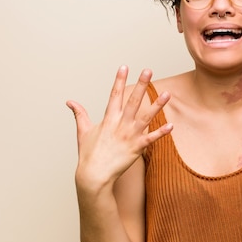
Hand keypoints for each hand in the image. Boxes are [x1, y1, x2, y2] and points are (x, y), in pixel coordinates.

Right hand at [66, 66, 172, 188]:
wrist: (94, 175)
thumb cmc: (88, 154)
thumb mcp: (82, 131)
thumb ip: (79, 114)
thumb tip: (70, 102)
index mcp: (108, 119)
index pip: (114, 95)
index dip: (119, 80)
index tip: (124, 67)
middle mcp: (120, 124)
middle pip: (132, 101)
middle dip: (141, 85)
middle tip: (148, 70)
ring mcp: (129, 136)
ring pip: (146, 117)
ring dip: (157, 105)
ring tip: (167, 94)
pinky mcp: (136, 148)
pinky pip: (151, 139)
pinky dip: (161, 133)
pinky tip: (171, 125)